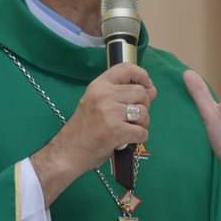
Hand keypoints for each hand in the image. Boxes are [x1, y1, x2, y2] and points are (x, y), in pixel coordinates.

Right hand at [31, 63, 155, 204]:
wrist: (68, 151)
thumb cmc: (84, 128)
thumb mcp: (97, 102)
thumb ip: (122, 94)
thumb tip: (151, 90)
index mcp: (98, 85)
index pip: (126, 69)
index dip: (142, 75)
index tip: (147, 86)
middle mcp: (104, 95)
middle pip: (141, 93)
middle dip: (143, 106)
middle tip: (132, 118)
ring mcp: (110, 113)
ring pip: (144, 112)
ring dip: (142, 124)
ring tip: (128, 129)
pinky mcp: (116, 131)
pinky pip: (142, 132)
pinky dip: (139, 138)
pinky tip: (127, 140)